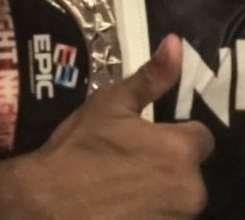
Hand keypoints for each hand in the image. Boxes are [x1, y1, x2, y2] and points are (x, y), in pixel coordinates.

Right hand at [0, 35, 212, 219]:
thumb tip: (176, 43)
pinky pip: (161, 218)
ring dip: (160, 194)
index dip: (176, 135)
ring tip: (122, 187)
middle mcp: (190, 192)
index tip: (150, 137)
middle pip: (190, 173)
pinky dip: (147, 214)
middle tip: (131, 162)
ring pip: (177, 200)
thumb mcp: (112, 104)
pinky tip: (120, 208)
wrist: (43, 208)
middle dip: (169, 167)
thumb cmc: (78, 151)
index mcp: (181, 152)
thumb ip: (153, 76)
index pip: (201, 137)